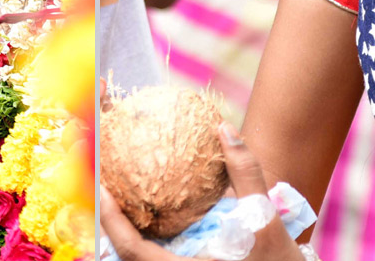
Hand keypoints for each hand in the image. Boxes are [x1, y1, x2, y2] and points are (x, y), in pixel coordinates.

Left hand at [100, 125, 303, 260]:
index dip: (112, 221)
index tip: (101, 189)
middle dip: (106, 223)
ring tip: (108, 193)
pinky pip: (152, 253)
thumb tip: (223, 128)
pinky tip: (139, 210)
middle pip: (124, 254)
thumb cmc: (277, 259)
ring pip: (136, 255)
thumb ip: (244, 172)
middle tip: (97, 184)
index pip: (133, 251)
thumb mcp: (263, 215)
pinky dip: (140, 235)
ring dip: (120, 229)